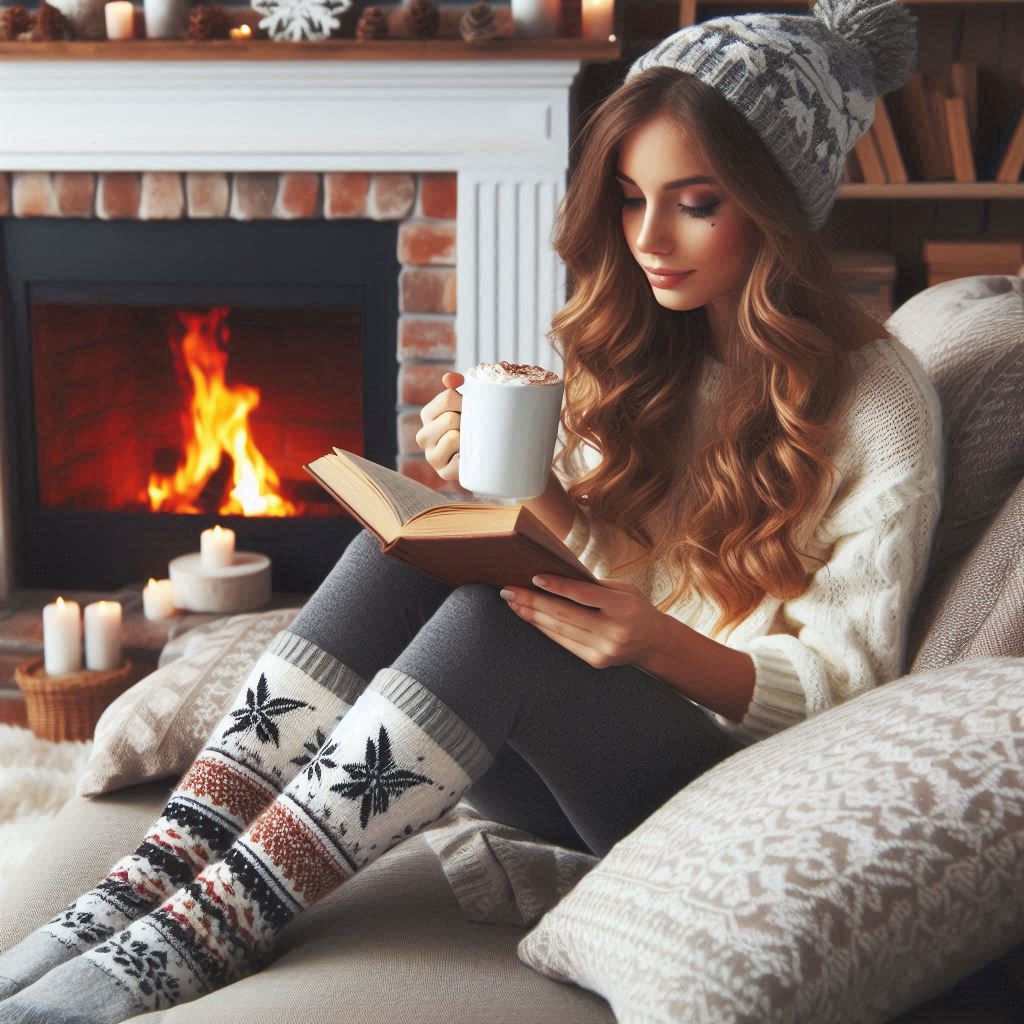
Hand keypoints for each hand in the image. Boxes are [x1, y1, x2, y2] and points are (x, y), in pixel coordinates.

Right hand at [415, 372, 463, 482]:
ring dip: (469, 439)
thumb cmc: (472, 425)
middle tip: (473, 428)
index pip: (448, 398)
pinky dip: (469, 457)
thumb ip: (456, 388)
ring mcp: (431, 456)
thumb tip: (452, 379)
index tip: (471, 409)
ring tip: (471, 442)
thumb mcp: (465, 404)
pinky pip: (459, 460)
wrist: (482, 456)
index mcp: (427, 415)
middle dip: (467, 422)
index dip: (466, 402)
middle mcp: (423, 436)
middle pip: (450, 419)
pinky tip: (470, 457)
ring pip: (453, 438)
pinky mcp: (443, 472)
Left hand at [499, 575, 662, 670]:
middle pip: (565, 615)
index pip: (584, 595)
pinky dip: (544, 629)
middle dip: (533, 602)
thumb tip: (555, 575)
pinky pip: (564, 642)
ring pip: (560, 630)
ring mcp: (604, 649)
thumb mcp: (624, 590)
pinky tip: (530, 618)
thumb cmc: (634, 608)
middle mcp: (614, 630)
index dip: (558, 586)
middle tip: (508, 591)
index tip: (534, 578)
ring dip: (533, 616)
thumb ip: (594, 585)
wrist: (654, 642)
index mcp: (623, 607)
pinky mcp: (595, 660)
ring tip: (513, 603)